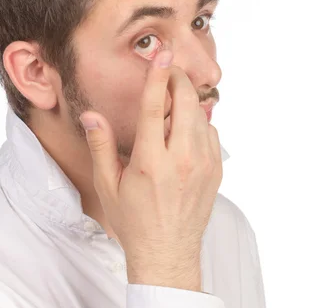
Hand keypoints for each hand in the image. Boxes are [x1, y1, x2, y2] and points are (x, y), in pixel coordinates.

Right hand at [79, 49, 222, 273]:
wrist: (168, 253)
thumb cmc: (133, 221)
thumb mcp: (108, 186)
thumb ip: (101, 146)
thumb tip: (92, 114)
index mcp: (151, 162)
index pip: (154, 108)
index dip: (157, 76)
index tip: (162, 54)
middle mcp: (181, 160)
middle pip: (186, 103)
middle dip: (177, 79)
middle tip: (168, 71)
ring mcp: (203, 165)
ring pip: (201, 115)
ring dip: (187, 100)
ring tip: (172, 101)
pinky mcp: (216, 171)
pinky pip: (212, 132)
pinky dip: (199, 122)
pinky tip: (184, 129)